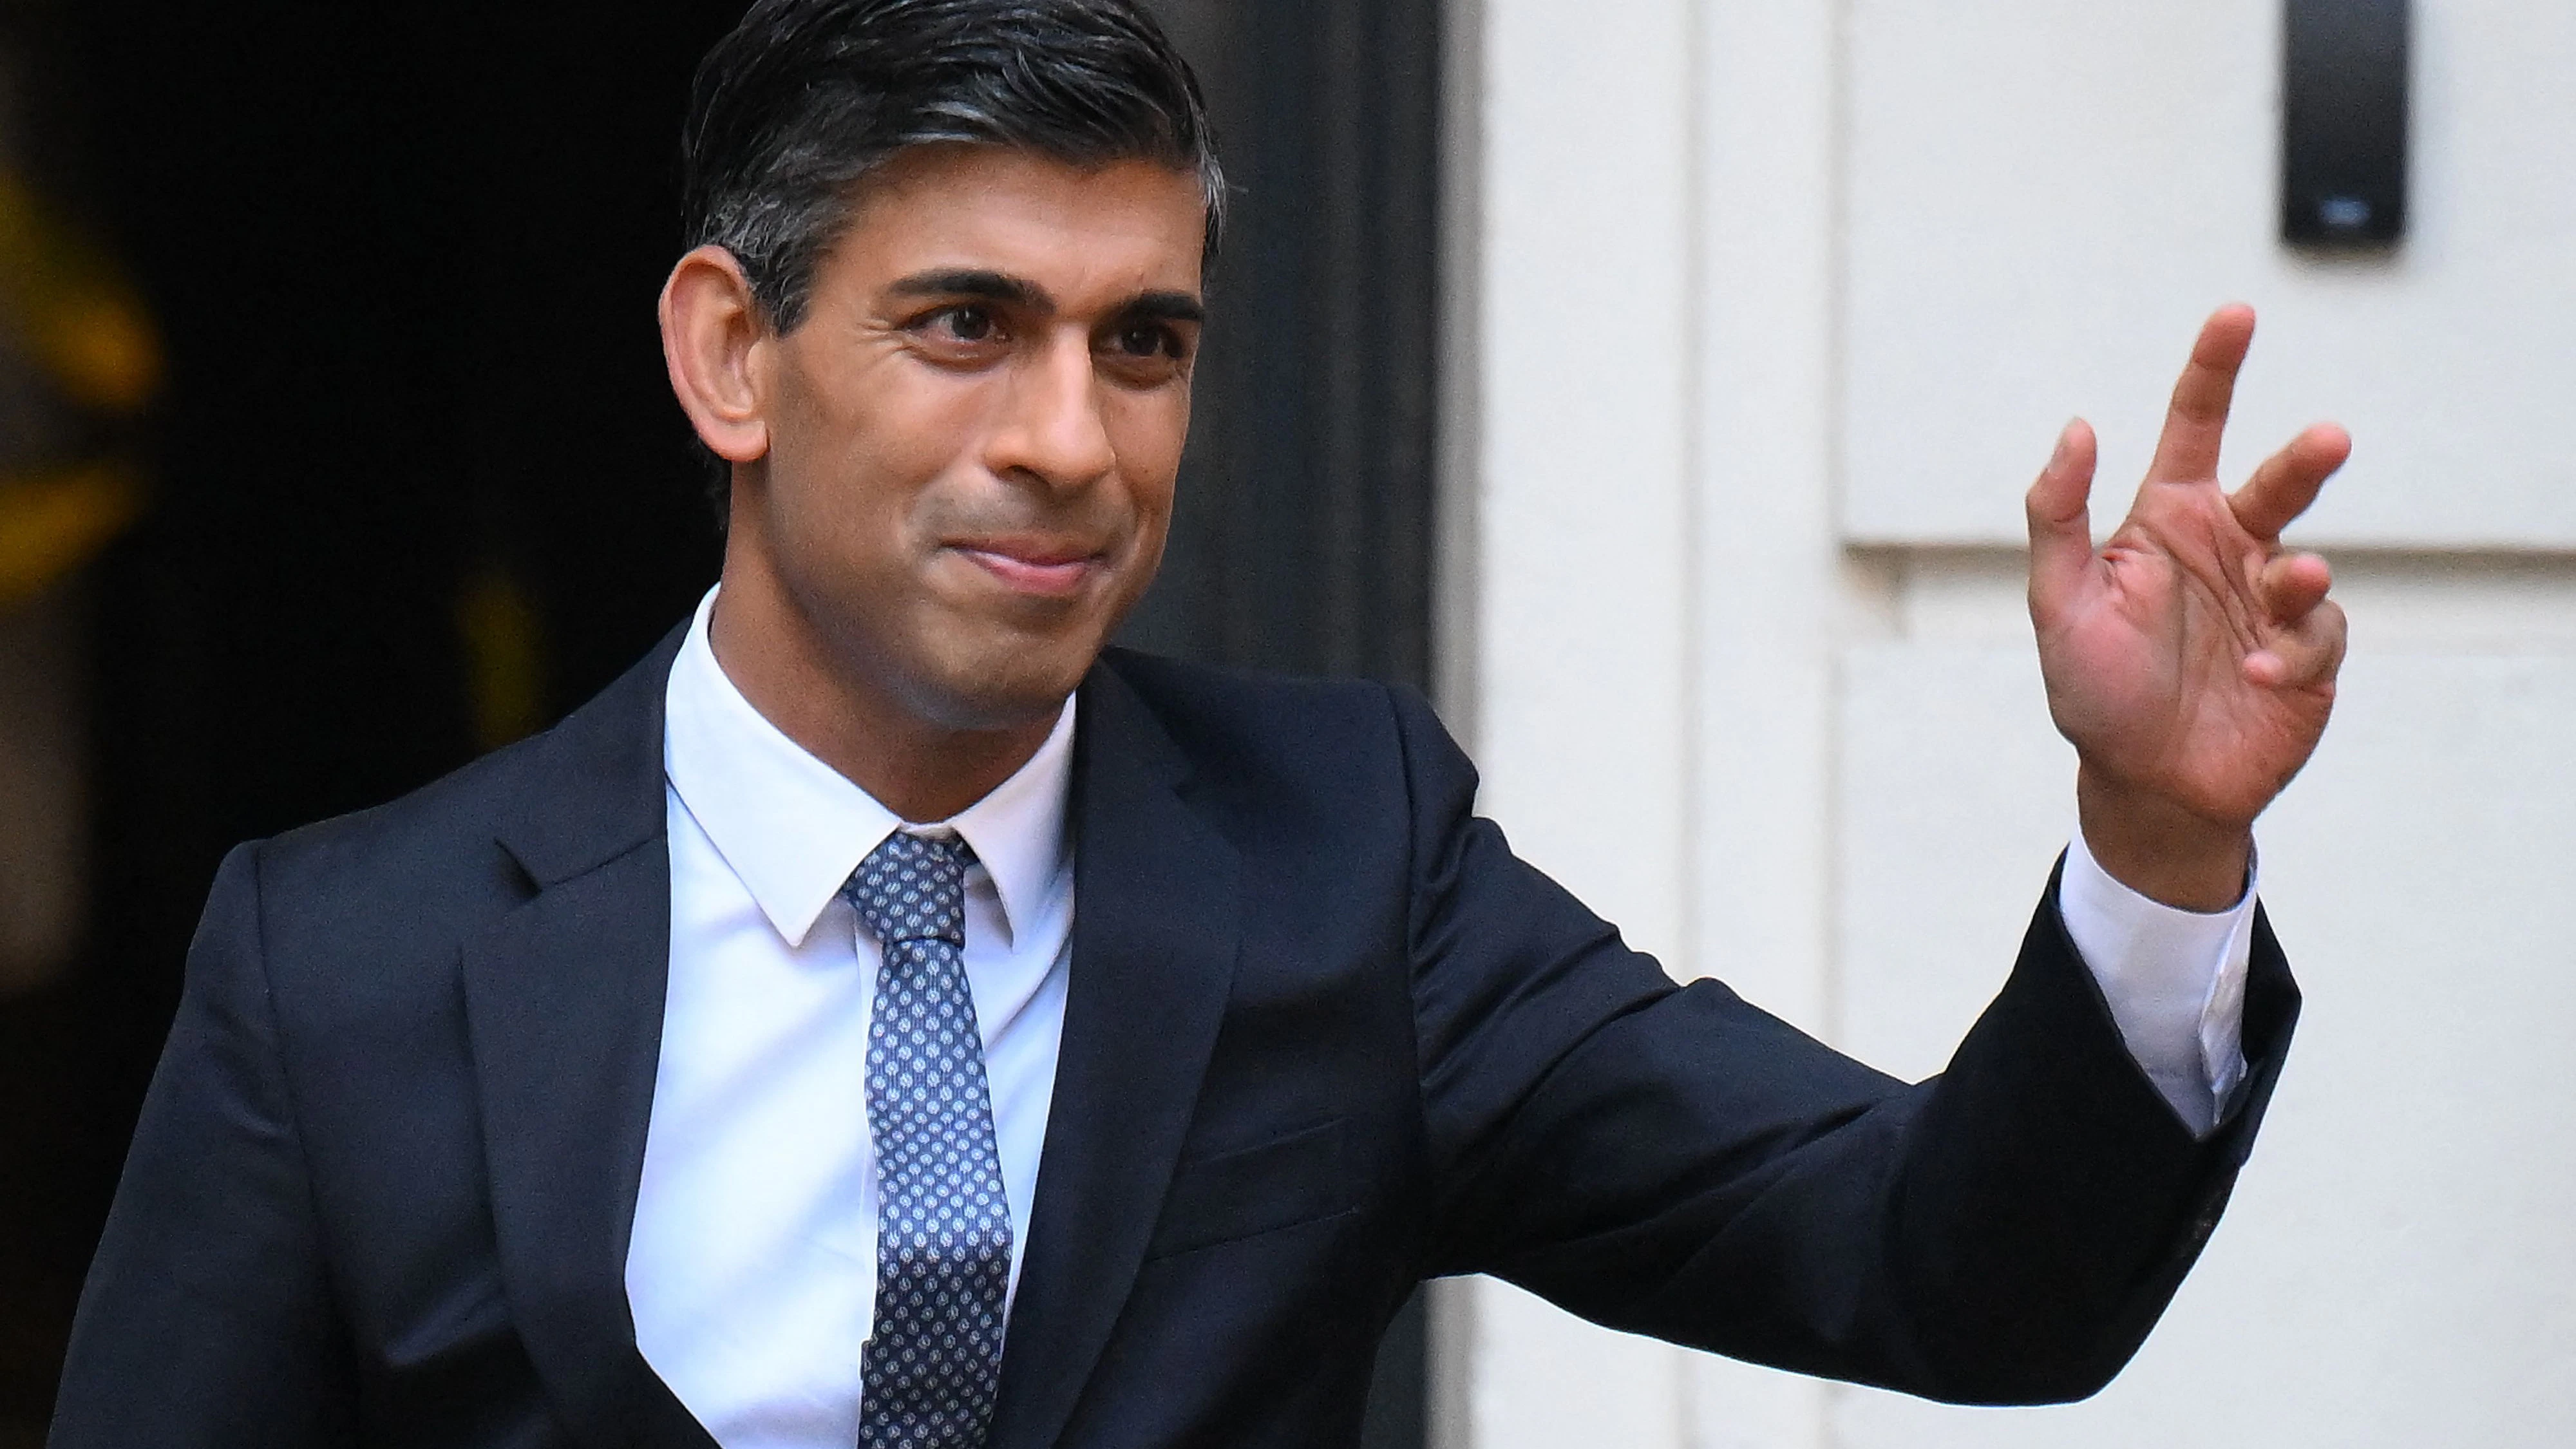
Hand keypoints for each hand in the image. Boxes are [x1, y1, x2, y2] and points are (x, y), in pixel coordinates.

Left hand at [2026, 305, 2348, 909]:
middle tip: (2329, 439)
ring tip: (2291, 578)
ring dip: (2301, 570)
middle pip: (2276, 484)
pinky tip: (2259, 674)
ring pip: (2307, 559)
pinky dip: (2292, 652)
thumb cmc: (2094, 689)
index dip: (2213, 370)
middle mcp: (2227, 549)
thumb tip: (2075, 428)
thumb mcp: (2058, 601)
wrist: (2142, 785)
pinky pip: (2316, 637)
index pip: (2195, 429)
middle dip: (2305, 459)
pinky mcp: (2307, 657)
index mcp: (2169, 521)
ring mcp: (2271, 601)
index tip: (2235, 313)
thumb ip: (2058, 517)